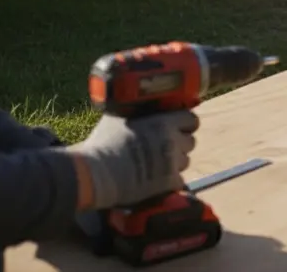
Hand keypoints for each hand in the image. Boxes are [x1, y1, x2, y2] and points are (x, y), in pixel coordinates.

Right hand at [67, 111, 198, 209]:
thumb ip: (136, 110)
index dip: (184, 124)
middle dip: (179, 144)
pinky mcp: (169, 183)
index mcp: (163, 122)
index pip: (191, 119)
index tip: (176, 128)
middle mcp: (173, 140)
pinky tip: (155, 181)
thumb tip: (137, 104)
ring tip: (154, 165)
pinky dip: (170, 182)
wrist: (95, 174)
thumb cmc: (102, 144)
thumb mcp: (118, 117)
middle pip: (190, 141)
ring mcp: (173, 162)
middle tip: (162, 148)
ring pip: (185, 161)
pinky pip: (179, 180)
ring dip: (174, 162)